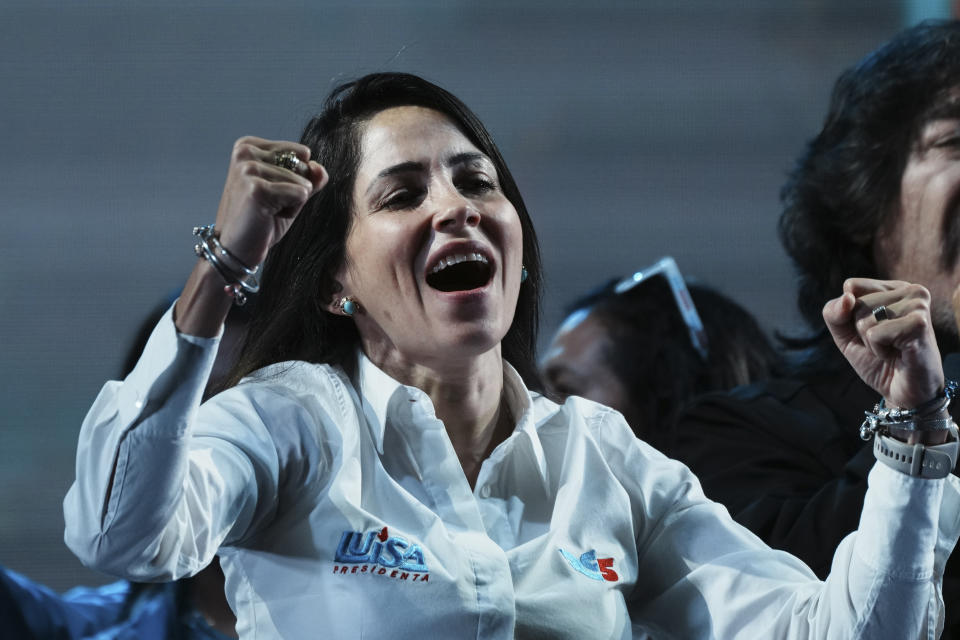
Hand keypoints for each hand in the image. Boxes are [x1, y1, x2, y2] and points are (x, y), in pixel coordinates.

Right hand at [214, 137, 327, 266]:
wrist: (238, 248)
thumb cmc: (262, 219)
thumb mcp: (291, 192)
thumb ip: (310, 177)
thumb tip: (320, 169)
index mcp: (249, 145)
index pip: (301, 154)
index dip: (294, 179)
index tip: (270, 192)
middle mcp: (246, 152)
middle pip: (303, 167)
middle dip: (294, 191)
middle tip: (268, 204)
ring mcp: (249, 168)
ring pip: (303, 183)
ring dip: (291, 204)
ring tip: (267, 211)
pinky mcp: (256, 188)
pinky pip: (300, 195)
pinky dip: (291, 211)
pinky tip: (268, 216)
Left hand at [823, 278, 943, 409]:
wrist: (903, 393)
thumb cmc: (877, 361)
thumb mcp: (845, 334)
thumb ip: (834, 313)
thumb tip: (847, 298)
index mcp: (894, 288)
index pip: (851, 286)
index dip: (849, 315)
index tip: (872, 330)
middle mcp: (910, 290)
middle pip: (856, 303)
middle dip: (861, 331)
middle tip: (886, 344)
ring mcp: (918, 305)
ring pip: (864, 318)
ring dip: (871, 342)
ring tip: (893, 348)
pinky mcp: (919, 323)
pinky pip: (875, 334)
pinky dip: (879, 350)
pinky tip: (899, 354)